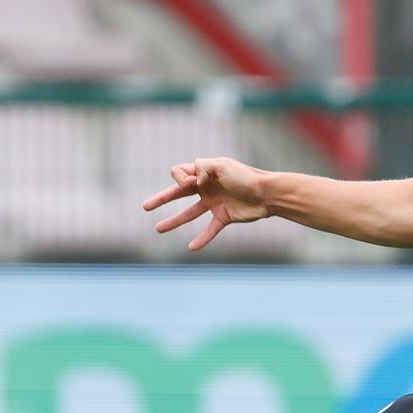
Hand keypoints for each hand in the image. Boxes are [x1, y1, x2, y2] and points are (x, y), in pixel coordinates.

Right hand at [142, 157, 271, 250]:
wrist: (267, 194)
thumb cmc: (246, 177)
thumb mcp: (221, 165)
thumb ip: (202, 168)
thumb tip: (191, 181)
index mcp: (204, 173)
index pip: (180, 173)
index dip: (181, 178)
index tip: (197, 182)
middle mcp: (206, 187)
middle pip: (179, 193)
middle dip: (162, 199)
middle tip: (145, 207)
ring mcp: (214, 203)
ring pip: (189, 214)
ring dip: (174, 221)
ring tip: (158, 229)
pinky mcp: (223, 217)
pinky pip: (208, 230)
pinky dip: (201, 239)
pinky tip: (191, 248)